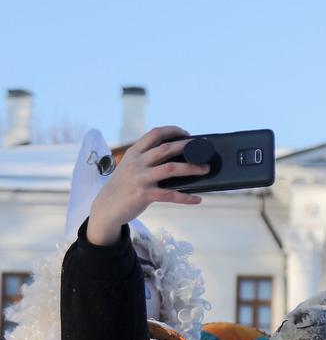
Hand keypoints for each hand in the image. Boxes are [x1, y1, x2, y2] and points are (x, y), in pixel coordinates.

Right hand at [86, 126, 208, 245]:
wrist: (106, 208)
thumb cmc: (123, 186)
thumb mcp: (129, 167)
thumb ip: (146, 159)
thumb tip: (174, 157)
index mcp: (134, 152)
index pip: (155, 134)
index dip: (172, 131)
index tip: (186, 133)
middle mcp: (137, 163)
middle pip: (165, 149)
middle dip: (186, 147)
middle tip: (202, 149)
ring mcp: (141, 178)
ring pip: (171, 169)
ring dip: (191, 168)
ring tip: (205, 169)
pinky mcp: (144, 195)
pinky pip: (170, 194)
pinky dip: (186, 197)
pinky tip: (197, 199)